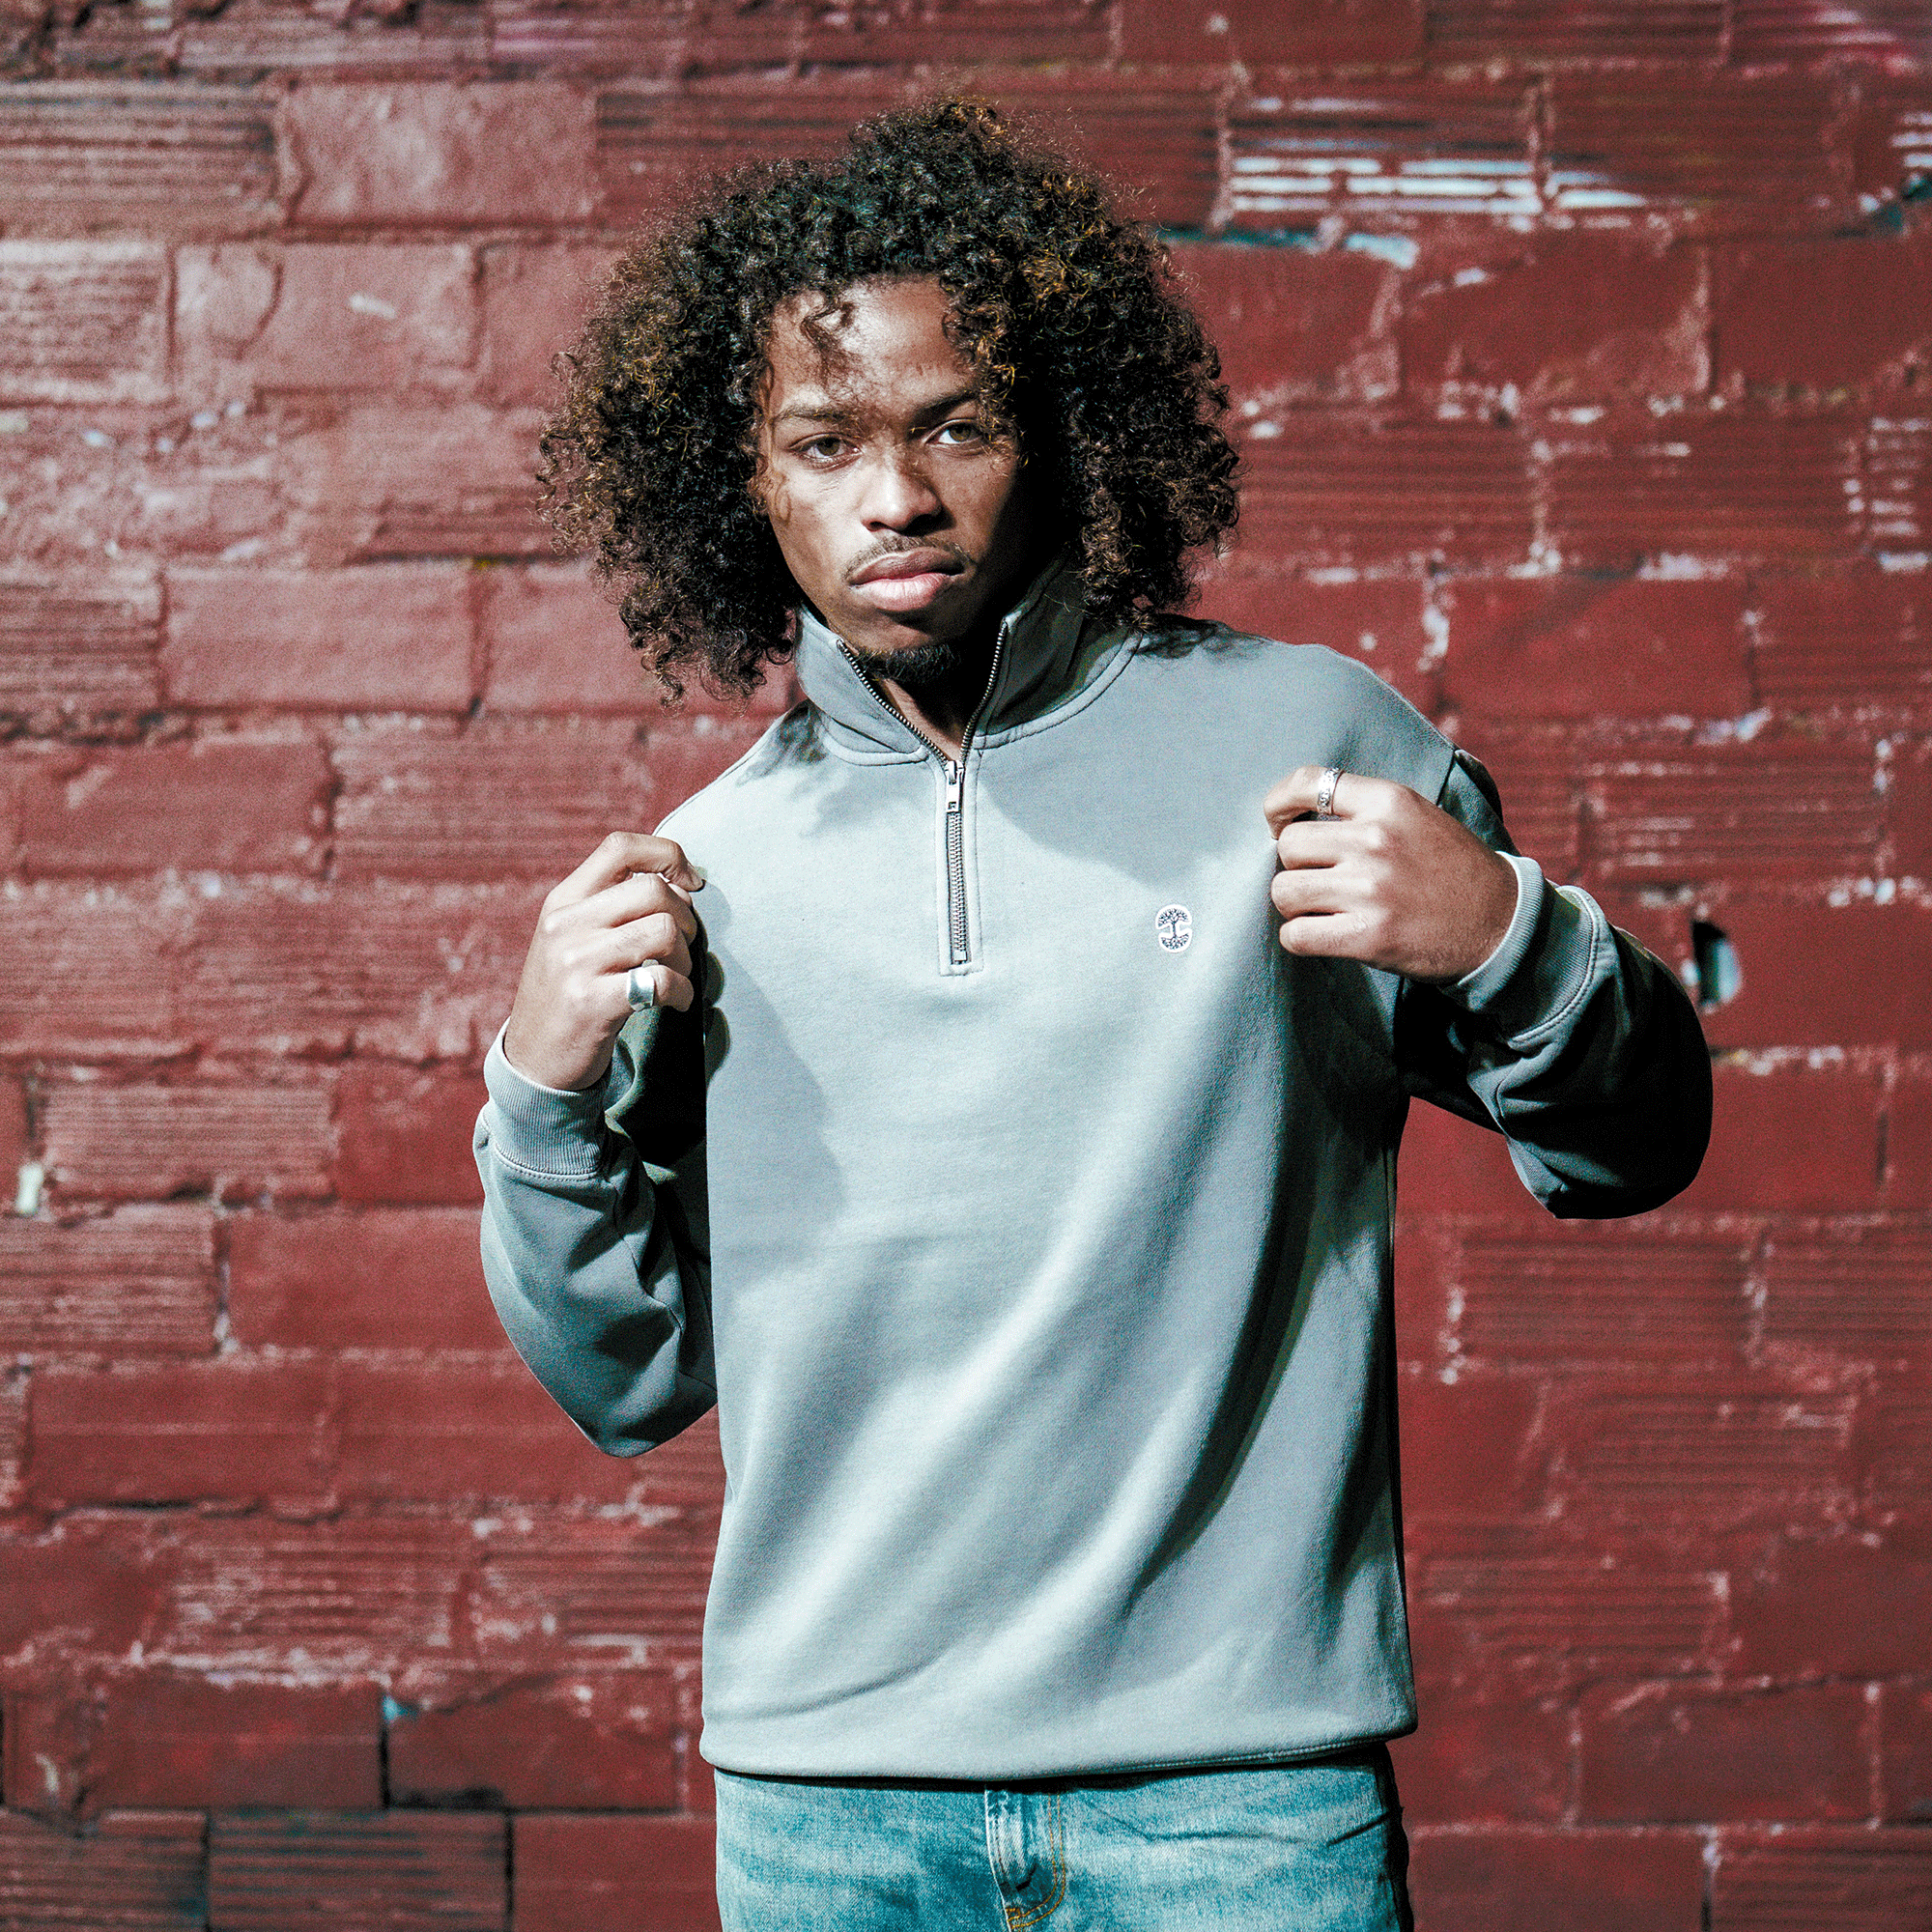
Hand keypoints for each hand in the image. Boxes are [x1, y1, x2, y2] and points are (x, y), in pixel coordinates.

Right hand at [502, 833, 705, 1092]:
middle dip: (685, 915)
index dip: (667, 854)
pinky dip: (683, 992)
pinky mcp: (592, 1003)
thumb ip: (617, 907)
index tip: (689, 881)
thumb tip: (684, 887)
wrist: (534, 1060)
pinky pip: (661, 980)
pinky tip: (676, 1002)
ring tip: (677, 974)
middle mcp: (565, 925)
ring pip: (663, 932)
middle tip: (685, 942)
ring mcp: (576, 963)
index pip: (619, 847)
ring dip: (686, 956)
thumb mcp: (574, 938)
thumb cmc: (568, 993)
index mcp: (563, 901)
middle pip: (652, 889)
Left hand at [1262, 766, 1517, 982]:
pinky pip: (1297, 935)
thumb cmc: (1450, 869)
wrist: (1499, 923)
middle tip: (1315, 879)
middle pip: (1288, 846)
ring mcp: (1371, 889)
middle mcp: (1377, 839)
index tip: (1278, 823)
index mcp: (1389, 801)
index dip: (1279, 805)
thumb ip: (1363, 810)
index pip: (1308, 782)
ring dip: (1295, 905)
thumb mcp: (1416, 816)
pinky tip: (1321, 935)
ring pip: (1284, 892)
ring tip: (1321, 909)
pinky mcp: (1368, 935)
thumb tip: (1293, 818)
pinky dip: (1299, 938)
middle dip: (1294, 866)